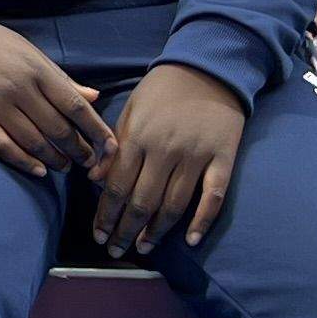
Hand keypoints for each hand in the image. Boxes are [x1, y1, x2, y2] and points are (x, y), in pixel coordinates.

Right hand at [0, 10, 111, 176]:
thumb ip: (60, 77)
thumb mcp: (28, 51)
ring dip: (54, 159)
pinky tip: (37, 171)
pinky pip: (1, 145)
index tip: (109, 147)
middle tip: (89, 163)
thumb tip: (94, 97)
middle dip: (78, 150)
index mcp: (36, 68)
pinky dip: (22, 161)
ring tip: (65, 166)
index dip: (96, 130)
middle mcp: (17, 87)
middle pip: (57, 128)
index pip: (75, 106)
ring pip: (32, 141)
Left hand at [88, 65, 246, 256]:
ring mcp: (196, 156)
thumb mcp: (130, 110)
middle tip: (115, 249)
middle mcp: (164, 150)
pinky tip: (191, 240)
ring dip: (156, 231)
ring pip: (173, 205)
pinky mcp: (223, 159)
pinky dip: (202, 221)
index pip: (116, 185)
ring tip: (144, 247)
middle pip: (141, 201)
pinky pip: (212, 197)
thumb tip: (94, 180)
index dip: (106, 215)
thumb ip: (113, 146)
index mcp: (138, 137)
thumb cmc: (163, 90)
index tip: (98, 234)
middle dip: (125, 230)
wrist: (208, 68)